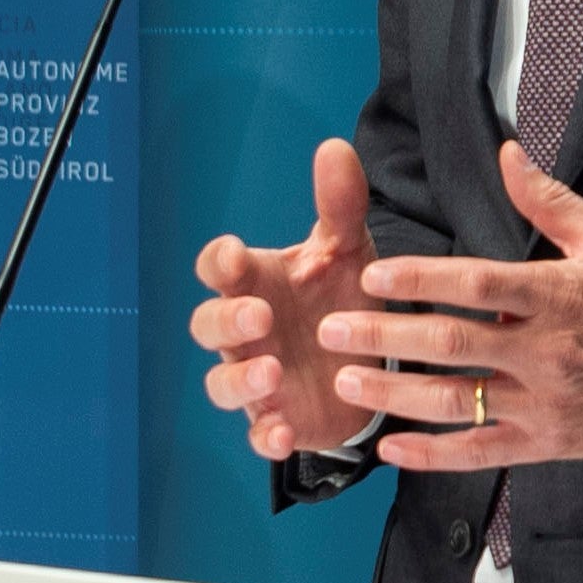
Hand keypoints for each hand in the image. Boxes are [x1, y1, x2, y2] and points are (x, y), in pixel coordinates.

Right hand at [192, 137, 383, 457]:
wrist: (375, 359)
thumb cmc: (345, 296)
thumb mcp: (350, 250)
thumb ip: (340, 205)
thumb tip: (333, 147)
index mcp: (257, 282)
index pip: (216, 268)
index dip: (218, 262)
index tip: (237, 255)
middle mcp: (247, 331)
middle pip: (207, 325)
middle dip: (225, 321)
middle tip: (259, 317)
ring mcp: (258, 377)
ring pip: (221, 384)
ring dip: (239, 381)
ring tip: (272, 373)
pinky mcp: (278, 418)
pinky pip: (257, 435)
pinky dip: (265, 436)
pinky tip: (283, 433)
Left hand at [320, 142, 582, 472]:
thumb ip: (550, 201)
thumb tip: (507, 153)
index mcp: (556, 295)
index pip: (478, 284)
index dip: (421, 279)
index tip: (371, 274)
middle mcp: (544, 350)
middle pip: (452, 344)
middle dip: (386, 338)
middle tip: (332, 331)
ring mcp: (544, 401)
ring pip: (458, 401)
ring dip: (396, 394)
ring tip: (346, 383)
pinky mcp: (547, 441)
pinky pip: (482, 451)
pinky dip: (434, 454)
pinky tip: (391, 448)